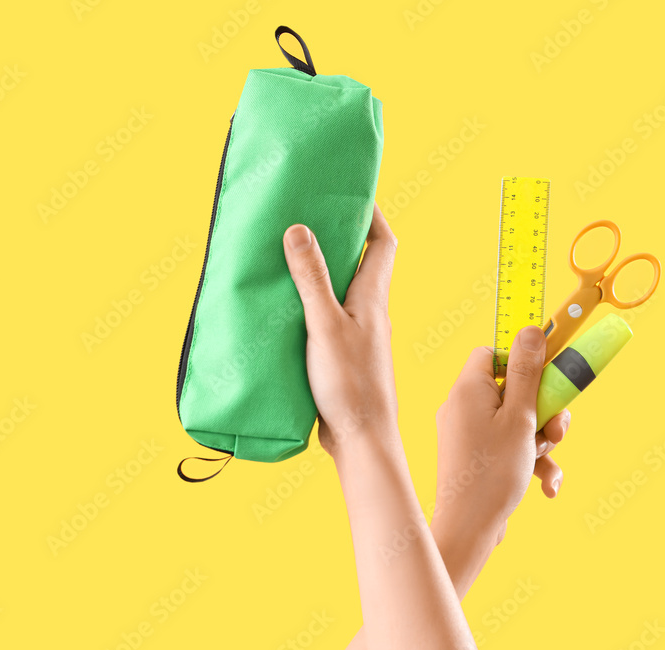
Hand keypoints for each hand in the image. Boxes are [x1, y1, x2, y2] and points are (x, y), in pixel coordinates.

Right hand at [282, 204, 398, 455]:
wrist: (359, 442)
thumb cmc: (351, 385)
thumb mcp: (324, 325)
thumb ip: (312, 278)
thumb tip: (300, 228)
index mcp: (372, 297)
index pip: (383, 243)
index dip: (371, 214)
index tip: (348, 193)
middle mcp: (368, 312)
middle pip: (359, 263)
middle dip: (336, 239)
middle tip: (303, 220)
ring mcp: (355, 336)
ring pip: (339, 293)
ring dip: (317, 274)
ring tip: (283, 258)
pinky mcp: (339, 358)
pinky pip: (324, 320)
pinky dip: (306, 307)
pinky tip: (281, 311)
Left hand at [432, 327, 571, 544]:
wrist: (469, 528)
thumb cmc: (493, 472)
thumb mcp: (520, 416)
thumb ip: (528, 373)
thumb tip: (531, 330)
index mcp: (468, 388)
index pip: (494, 353)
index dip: (523, 360)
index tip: (549, 372)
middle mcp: (463, 407)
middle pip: (513, 389)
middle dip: (542, 409)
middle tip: (555, 427)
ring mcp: (468, 433)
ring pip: (517, 421)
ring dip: (540, 439)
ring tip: (543, 460)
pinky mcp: (476, 457)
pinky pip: (509, 446)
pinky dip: (529, 461)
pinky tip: (545, 485)